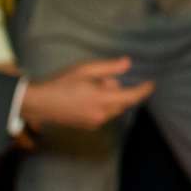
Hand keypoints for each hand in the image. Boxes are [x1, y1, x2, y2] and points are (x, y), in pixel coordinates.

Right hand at [22, 56, 154, 132]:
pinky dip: (102, 105)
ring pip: (113, 109)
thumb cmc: (61, 83)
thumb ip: (108, 68)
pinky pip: (104, 114)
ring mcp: (95, 122)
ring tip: (89, 88)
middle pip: (122, 102)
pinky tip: (85, 98)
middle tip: (100, 80)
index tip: (151, 84)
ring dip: (110, 98)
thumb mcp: (84, 70)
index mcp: (101, 99)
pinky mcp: (88, 126)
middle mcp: (101, 114)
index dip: (143, 91)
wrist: (39, 103)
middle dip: (118, 91)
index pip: (131, 97)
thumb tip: (127, 64)